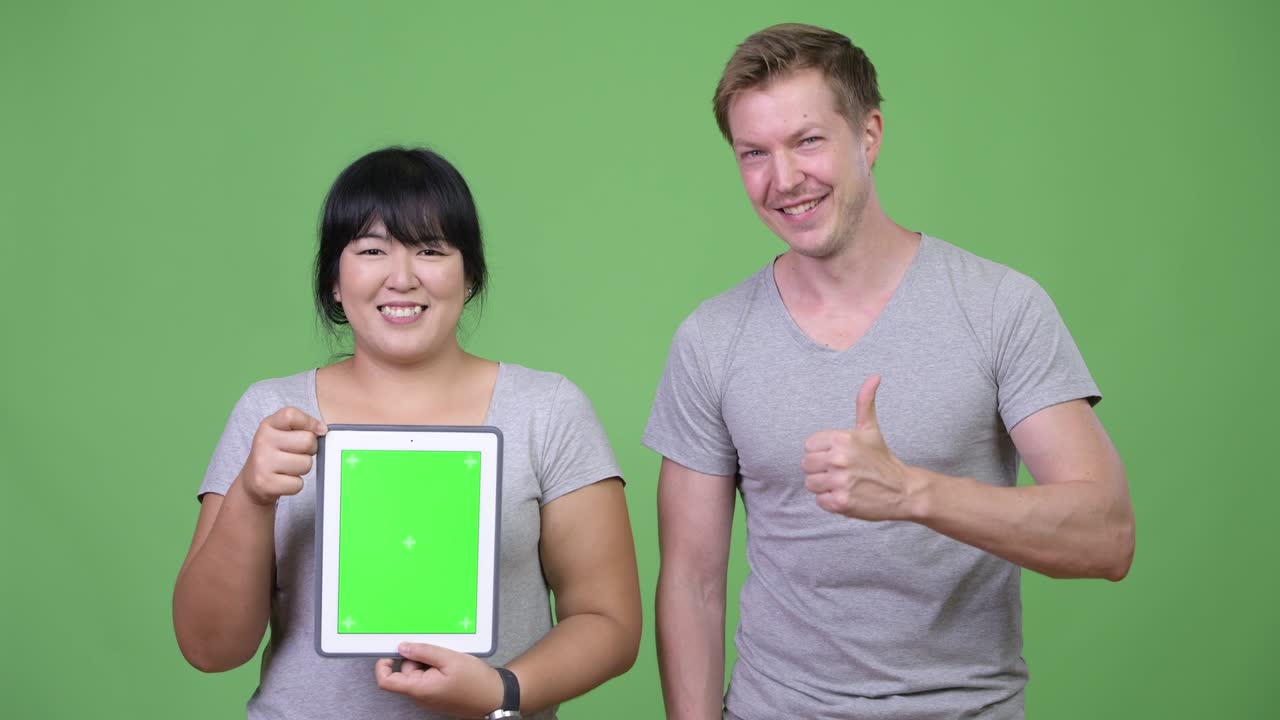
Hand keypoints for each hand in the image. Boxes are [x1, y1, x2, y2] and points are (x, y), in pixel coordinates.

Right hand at [239, 407, 326, 505]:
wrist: (252, 482)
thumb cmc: (276, 454)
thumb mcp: (283, 433)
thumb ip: (303, 426)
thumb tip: (322, 430)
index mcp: (268, 425)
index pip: (291, 415)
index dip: (309, 423)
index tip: (314, 431)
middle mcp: (262, 441)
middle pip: (307, 441)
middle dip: (310, 450)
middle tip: (298, 454)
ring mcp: (263, 463)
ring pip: (306, 464)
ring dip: (303, 468)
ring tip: (289, 467)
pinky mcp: (265, 483)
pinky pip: (298, 484)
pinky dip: (295, 485)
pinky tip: (284, 480)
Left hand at [375, 643, 505, 717]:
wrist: (496, 697)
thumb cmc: (476, 681)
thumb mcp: (449, 659)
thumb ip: (423, 652)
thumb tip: (402, 647)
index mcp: (419, 689)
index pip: (386, 681)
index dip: (383, 665)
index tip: (391, 650)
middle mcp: (420, 696)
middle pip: (404, 673)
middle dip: (416, 658)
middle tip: (437, 651)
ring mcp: (429, 697)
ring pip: (418, 674)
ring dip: (428, 662)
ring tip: (449, 659)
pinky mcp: (438, 695)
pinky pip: (428, 678)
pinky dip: (435, 668)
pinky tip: (451, 666)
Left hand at [801, 375, 919, 520]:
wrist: (903, 490)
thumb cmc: (882, 459)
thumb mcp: (870, 429)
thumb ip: (865, 402)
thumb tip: (874, 377)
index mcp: (842, 438)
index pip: (809, 445)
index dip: (821, 452)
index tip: (838, 456)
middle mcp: (839, 458)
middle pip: (806, 464)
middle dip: (821, 469)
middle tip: (841, 471)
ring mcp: (840, 481)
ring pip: (810, 483)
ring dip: (824, 486)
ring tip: (844, 483)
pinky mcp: (841, 502)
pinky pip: (819, 501)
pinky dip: (831, 502)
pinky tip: (847, 495)